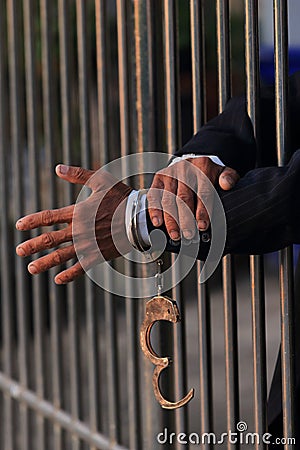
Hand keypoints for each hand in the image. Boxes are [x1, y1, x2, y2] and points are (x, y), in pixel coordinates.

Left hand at [16, 165, 132, 283]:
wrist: (141, 219)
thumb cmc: (122, 197)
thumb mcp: (101, 180)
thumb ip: (78, 175)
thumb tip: (57, 168)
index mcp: (78, 212)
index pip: (49, 217)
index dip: (32, 221)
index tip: (19, 225)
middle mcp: (79, 230)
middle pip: (50, 240)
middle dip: (32, 246)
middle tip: (19, 251)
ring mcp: (88, 245)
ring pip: (61, 256)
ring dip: (44, 263)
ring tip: (31, 268)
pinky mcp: (98, 255)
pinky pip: (80, 268)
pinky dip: (69, 274)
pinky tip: (58, 280)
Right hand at [147, 157, 238, 239]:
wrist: (193, 163)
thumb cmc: (209, 174)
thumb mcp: (223, 172)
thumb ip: (229, 178)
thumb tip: (227, 185)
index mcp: (203, 166)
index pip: (203, 191)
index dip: (203, 211)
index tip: (202, 226)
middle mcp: (185, 168)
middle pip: (184, 198)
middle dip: (186, 219)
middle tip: (189, 235)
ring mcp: (170, 173)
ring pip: (168, 199)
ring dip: (171, 220)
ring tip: (175, 235)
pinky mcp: (159, 178)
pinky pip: (154, 196)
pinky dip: (154, 211)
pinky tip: (158, 223)